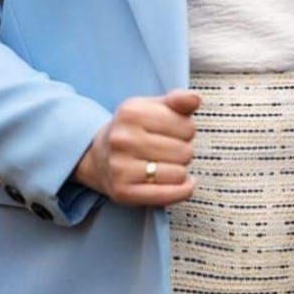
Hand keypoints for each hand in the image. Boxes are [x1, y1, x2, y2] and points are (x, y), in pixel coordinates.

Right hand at [73, 89, 200, 206]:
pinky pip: (168, 195)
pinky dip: (181, 191)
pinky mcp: (123, 192)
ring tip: (165, 164)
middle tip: (168, 150)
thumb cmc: (134, 128)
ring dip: (179, 171)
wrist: (99, 155)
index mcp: (131, 112)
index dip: (187, 130)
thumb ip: (178, 100)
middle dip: (183, 151)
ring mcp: (120, 167)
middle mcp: (122, 139)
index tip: (174, 132)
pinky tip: (180, 183)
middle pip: (184, 152)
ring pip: (178, 174)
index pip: (187, 127)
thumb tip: (195, 98)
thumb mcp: (153, 107)